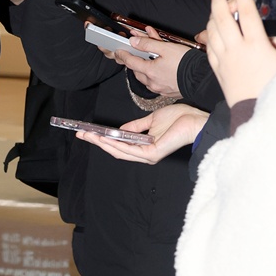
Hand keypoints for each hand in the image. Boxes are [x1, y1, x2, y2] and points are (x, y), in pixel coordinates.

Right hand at [74, 104, 207, 163]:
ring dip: (101, 143)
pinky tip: (104, 137)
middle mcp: (144, 154)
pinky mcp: (151, 155)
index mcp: (144, 147)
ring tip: (88, 135)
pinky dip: (114, 143)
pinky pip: (128, 149)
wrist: (195, 120)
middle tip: (81, 134)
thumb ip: (135, 126)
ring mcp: (147, 156)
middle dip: (97, 141)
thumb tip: (120, 129)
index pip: (119, 145)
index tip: (89, 132)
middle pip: (115, 149)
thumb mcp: (151, 120)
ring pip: (119, 150)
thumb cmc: (179, 119)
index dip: (103, 139)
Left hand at [110, 29, 186, 94]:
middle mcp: (152, 82)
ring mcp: (160, 88)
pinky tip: (161, 67)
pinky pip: (156, 82)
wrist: (201, 77)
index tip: (119, 51)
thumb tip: (134, 42)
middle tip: (138, 50)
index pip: (130, 62)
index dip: (123, 55)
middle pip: (137, 71)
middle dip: (136, 61)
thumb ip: (148, 44)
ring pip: (146, 77)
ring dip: (145, 67)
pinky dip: (155, 73)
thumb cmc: (186, 63)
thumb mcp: (166, 48)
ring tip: (152, 57)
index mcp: (150, 71)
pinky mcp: (167, 91)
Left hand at [205, 0, 275, 106]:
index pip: (244, 10)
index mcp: (256, 45)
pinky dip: (209, 29)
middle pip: (221, 16)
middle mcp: (236, 50)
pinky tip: (213, 22)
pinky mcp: (217, 69)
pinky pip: (209, 44)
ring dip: (212, 10)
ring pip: (211, 29)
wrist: (257, 114)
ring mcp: (223, 60)